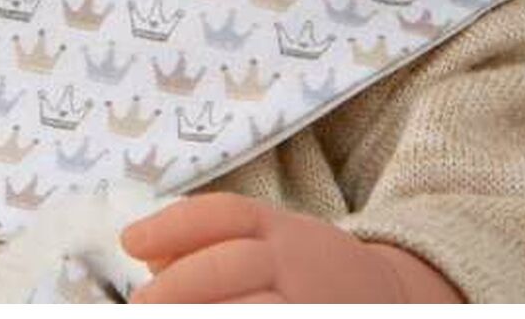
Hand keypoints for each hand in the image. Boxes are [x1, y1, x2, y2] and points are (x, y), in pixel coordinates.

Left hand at [121, 193, 462, 302]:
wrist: (396, 300)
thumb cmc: (305, 272)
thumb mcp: (267, 240)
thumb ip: (207, 243)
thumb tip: (147, 257)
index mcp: (281, 228)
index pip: (224, 214)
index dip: (173, 224)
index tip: (128, 241)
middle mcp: (300, 262)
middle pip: (230, 263)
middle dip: (179, 285)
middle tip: (140, 304)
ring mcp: (316, 304)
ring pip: (256, 309)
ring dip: (206, 315)